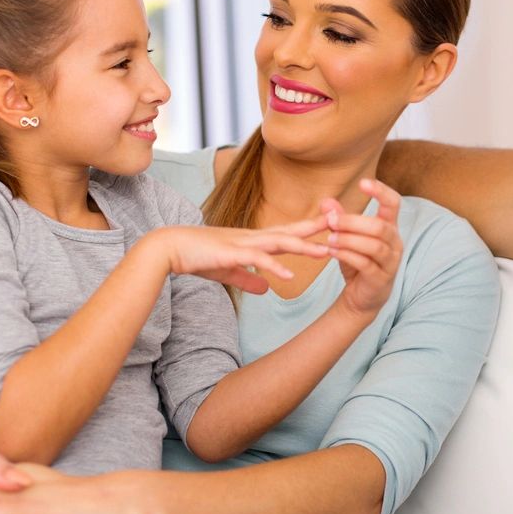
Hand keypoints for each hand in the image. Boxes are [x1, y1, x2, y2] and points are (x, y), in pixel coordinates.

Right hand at [151, 218, 329, 293]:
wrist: (169, 249)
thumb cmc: (197, 258)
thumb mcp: (229, 272)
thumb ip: (249, 279)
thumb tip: (268, 289)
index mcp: (254, 241)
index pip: (288, 233)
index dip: (311, 230)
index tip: (333, 227)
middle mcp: (252, 238)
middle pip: (291, 231)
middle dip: (317, 228)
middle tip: (343, 224)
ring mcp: (242, 243)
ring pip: (279, 242)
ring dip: (303, 247)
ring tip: (325, 252)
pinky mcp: (230, 253)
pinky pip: (256, 260)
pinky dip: (273, 267)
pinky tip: (288, 276)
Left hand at [323, 178, 403, 316]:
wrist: (362, 297)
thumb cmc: (357, 263)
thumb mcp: (346, 239)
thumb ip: (339, 220)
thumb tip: (326, 201)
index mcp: (389, 227)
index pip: (393, 203)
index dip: (380, 191)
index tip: (362, 182)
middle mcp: (394, 243)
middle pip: (379, 226)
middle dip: (352, 222)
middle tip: (330, 221)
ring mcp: (390, 262)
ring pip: (374, 245)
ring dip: (348, 240)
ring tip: (329, 239)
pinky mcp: (380, 278)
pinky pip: (365, 264)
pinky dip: (347, 256)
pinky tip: (332, 252)